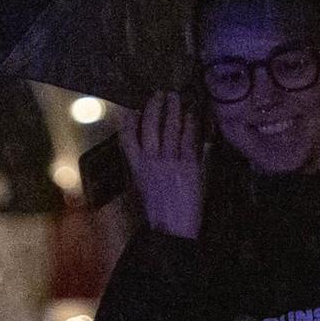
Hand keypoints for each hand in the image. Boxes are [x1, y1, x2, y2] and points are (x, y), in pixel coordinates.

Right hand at [119, 91, 205, 239]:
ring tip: (176, 97)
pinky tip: (191, 115)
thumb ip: (143, 164)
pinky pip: (189, 139)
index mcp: (136, 167)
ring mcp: (170, 161)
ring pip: (170, 128)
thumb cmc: (158, 209)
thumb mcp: (143, 185)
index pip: (127, 137)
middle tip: (160, 93)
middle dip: (154, 106)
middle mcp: (151, 160)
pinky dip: (190, 125)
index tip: (132, 108)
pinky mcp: (189, 165)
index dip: (128, 120)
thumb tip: (145, 145)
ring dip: (173, 109)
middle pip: (150, 126)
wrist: (173, 227)